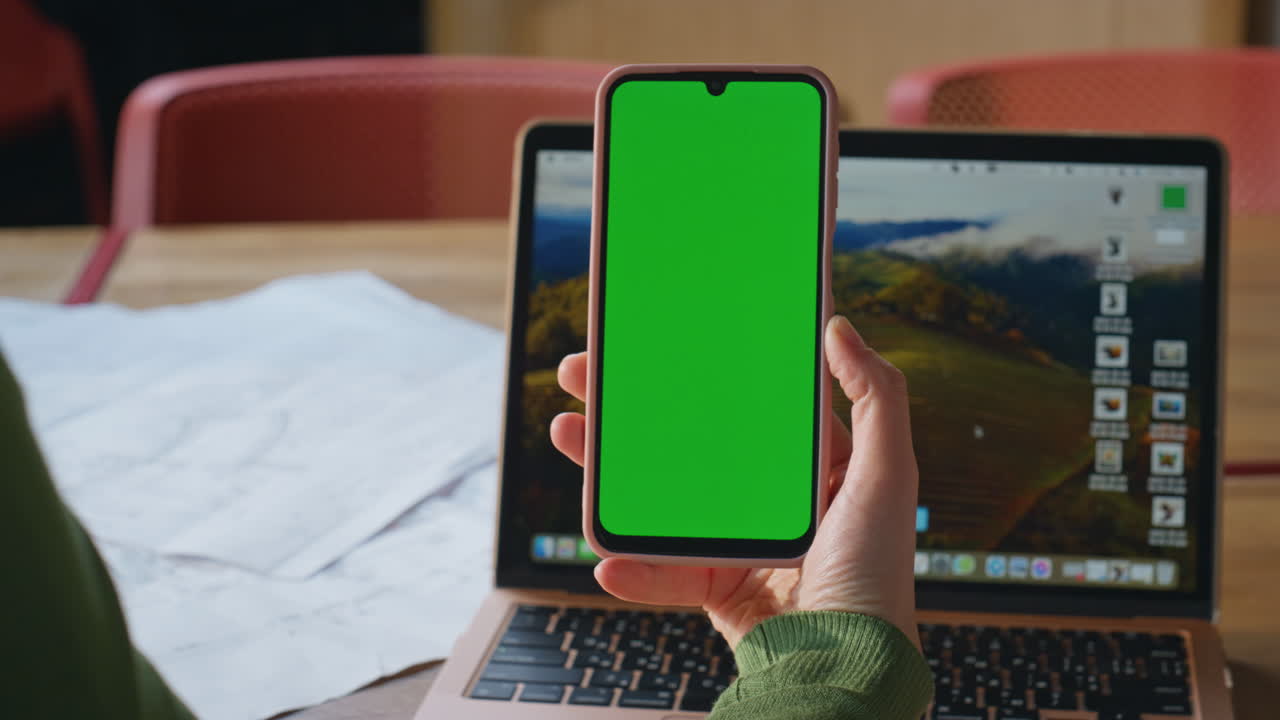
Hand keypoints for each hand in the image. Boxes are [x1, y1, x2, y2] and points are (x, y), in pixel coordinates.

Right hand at [550, 315, 920, 648]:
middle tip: (584, 373)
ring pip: (662, 497)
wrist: (849, 667)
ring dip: (609, 469)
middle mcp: (772, 500)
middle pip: (690, 440)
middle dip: (633, 407)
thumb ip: (876, 396)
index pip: (747, 401)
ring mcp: (739, 543)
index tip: (658, 337)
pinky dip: (630, 566)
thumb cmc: (877, 571)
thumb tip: (838, 327)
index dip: (702, 368)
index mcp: (811, 465)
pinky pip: (661, 570)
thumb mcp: (888, 473)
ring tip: (567, 432)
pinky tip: (603, 555)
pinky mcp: (716, 588)